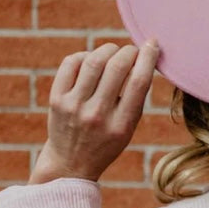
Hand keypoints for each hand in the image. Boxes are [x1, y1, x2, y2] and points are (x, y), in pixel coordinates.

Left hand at [29, 41, 159, 183]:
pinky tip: (91, 61)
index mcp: (121, 125)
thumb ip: (136, 97)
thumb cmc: (107, 140)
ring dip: (108, 49)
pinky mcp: (56, 100)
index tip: (152, 44)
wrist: (71, 163)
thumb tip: (143, 57)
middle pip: (117, 67)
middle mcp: (97, 115)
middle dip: (128, 51)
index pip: (139, 83)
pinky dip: (85, 55)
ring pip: (94, 61)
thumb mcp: (129, 127)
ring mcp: (74, 107)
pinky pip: (71, 63)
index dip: (148, 58)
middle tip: (132, 50)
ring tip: (114, 52)